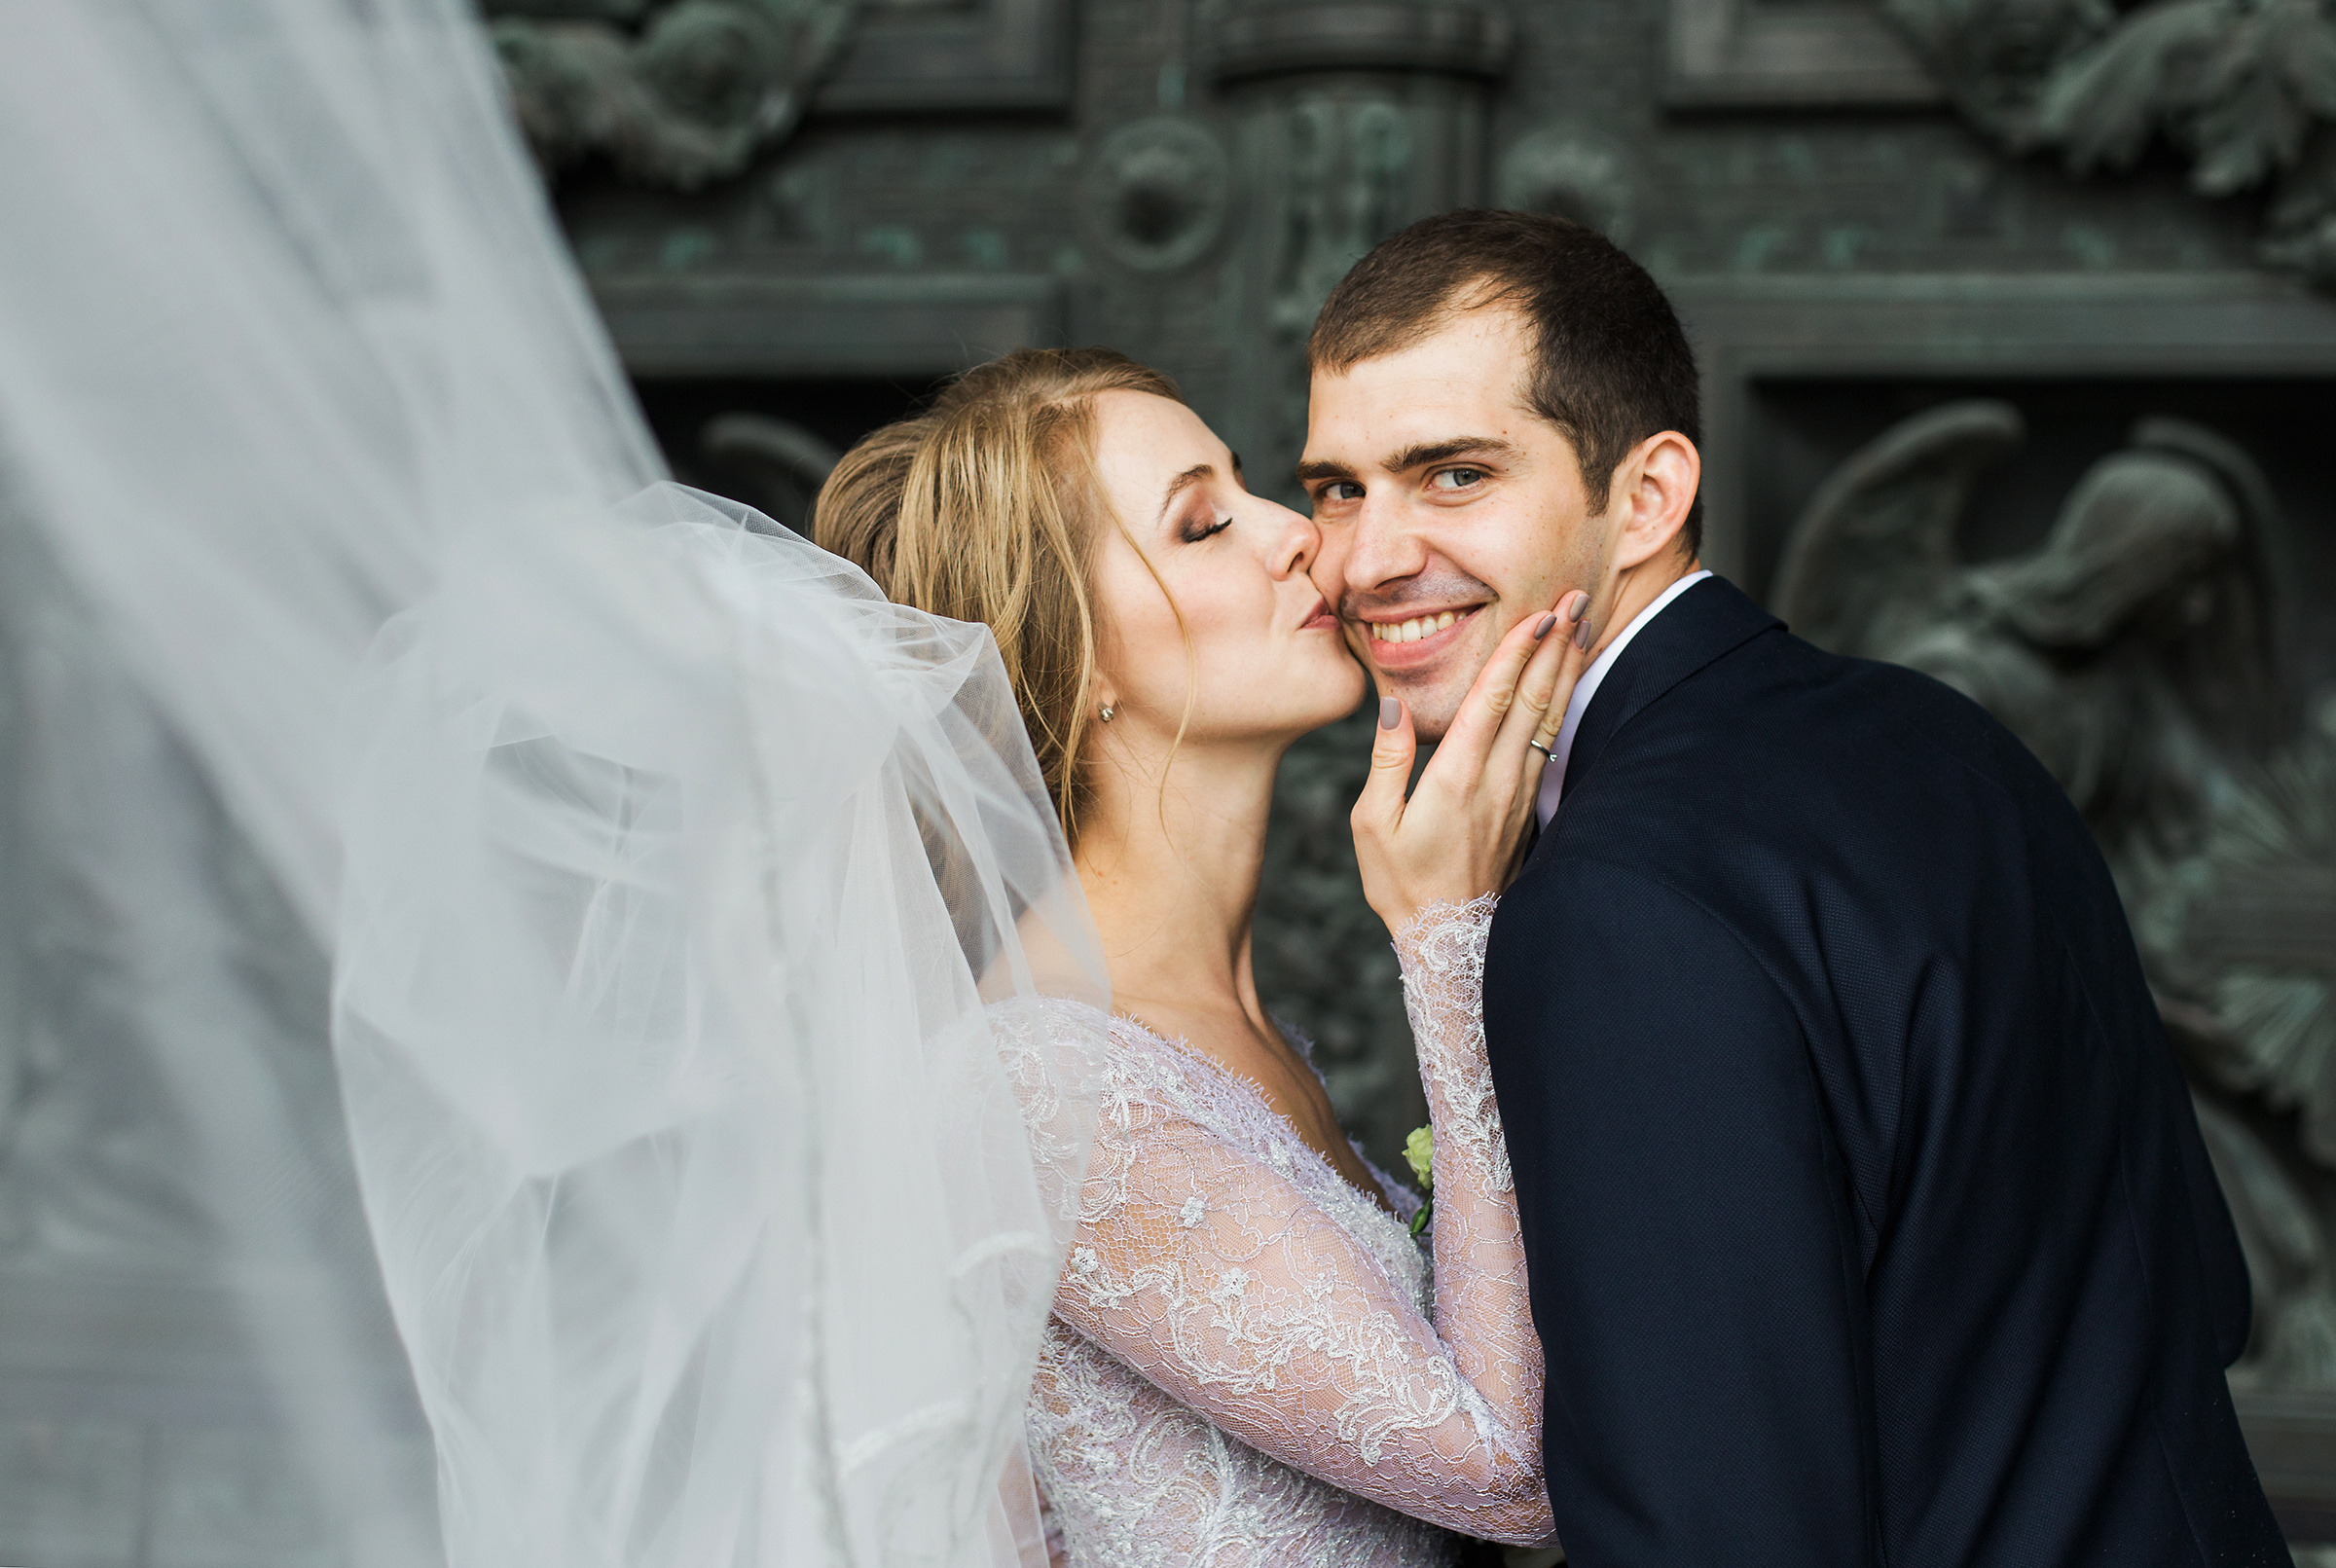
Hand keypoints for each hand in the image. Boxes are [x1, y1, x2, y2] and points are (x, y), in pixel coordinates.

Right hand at [1352, 591, 1594, 936]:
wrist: (1452, 939)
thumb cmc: (1402, 882)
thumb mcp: (1373, 824)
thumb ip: (1386, 760)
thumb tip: (1393, 705)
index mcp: (1454, 776)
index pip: (1492, 699)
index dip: (1518, 653)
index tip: (1539, 615)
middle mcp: (1494, 778)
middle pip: (1533, 699)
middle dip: (1555, 645)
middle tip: (1576, 599)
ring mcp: (1516, 792)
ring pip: (1548, 717)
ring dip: (1566, 669)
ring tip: (1583, 627)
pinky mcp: (1526, 805)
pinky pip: (1548, 742)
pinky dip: (1560, 704)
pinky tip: (1567, 683)